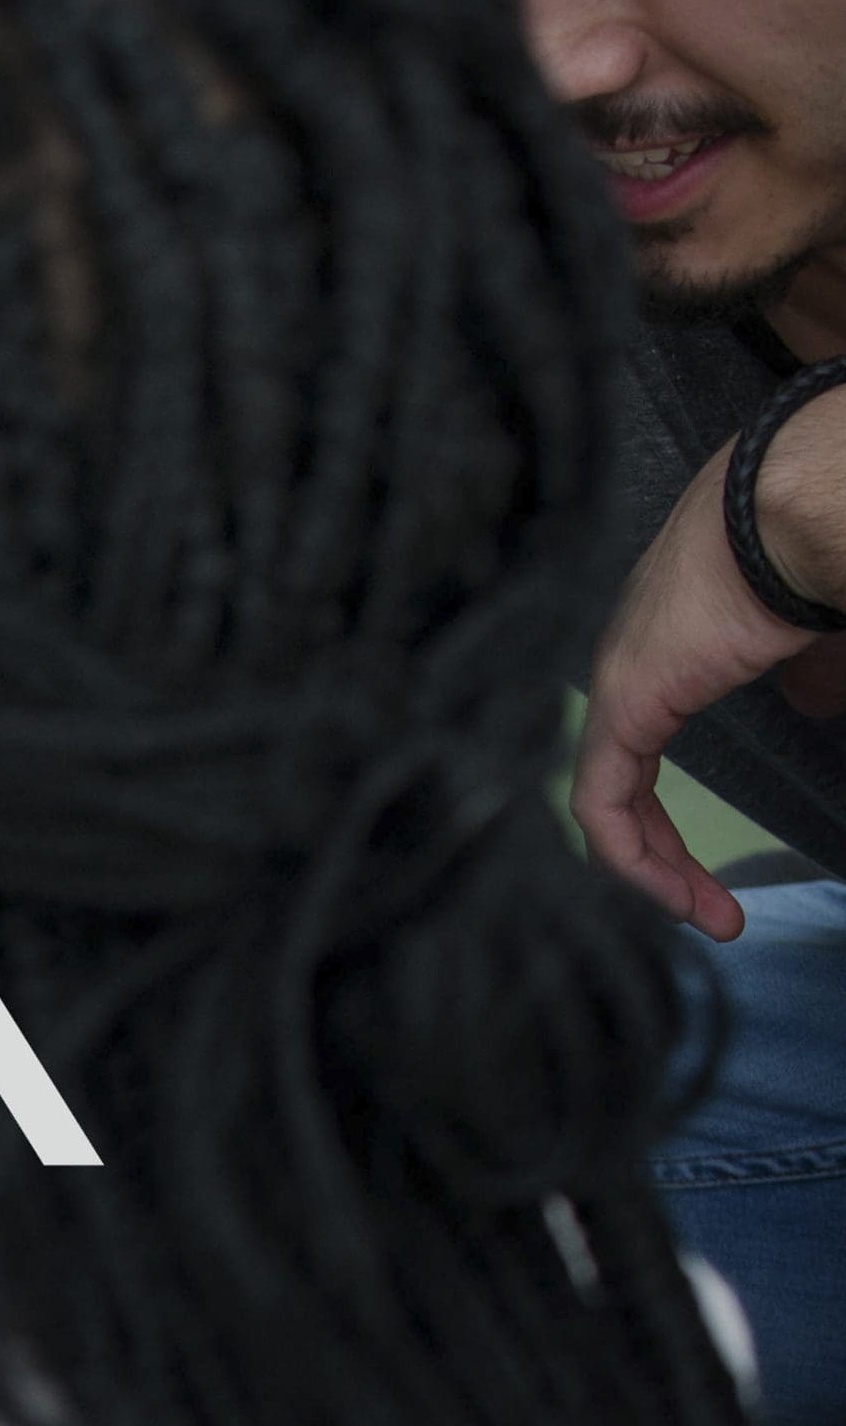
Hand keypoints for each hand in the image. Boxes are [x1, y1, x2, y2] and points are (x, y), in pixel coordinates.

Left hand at [580, 414, 845, 937]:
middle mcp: (628, 669)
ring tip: (707, 916)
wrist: (799, 508)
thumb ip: (811, 674)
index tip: (717, 877)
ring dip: (653, 871)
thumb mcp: (815, 633)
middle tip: (712, 912)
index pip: (640, 756)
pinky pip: (602, 803)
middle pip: (620, 787)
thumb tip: (822, 702)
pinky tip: (672, 892)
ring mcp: (618, 684)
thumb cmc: (814, 552)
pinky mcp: (621, 702)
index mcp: (666, 651)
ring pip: (607, 804)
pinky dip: (631, 856)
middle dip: (662, 860)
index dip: (669, 825)